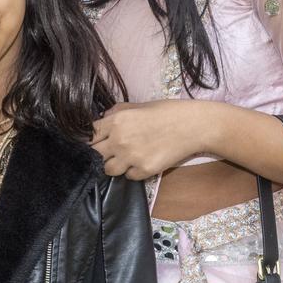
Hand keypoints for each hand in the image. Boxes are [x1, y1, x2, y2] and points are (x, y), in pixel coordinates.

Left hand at [91, 101, 214, 179]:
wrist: (193, 125)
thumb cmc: (168, 111)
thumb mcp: (139, 105)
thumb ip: (117, 112)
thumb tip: (103, 118)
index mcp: (116, 120)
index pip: (89, 135)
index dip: (91, 139)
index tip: (95, 141)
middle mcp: (119, 140)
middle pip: (94, 155)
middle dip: (99, 153)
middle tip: (109, 151)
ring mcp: (131, 157)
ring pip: (108, 170)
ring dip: (114, 165)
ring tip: (127, 157)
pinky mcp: (144, 170)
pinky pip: (128, 177)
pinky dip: (133, 171)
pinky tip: (143, 161)